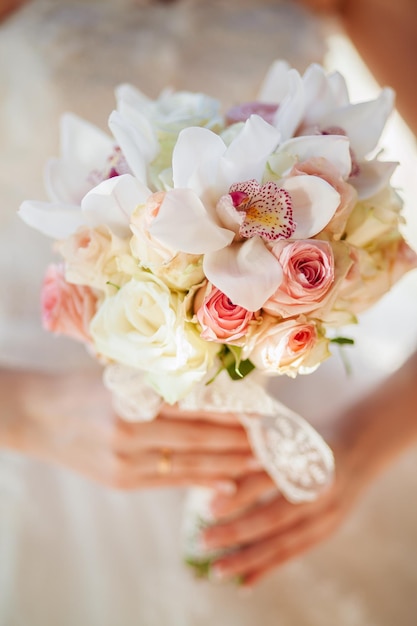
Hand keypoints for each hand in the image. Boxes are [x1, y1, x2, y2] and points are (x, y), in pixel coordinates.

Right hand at [0, 368, 255, 490]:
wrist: (40, 418)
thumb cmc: (84, 389)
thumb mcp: (122, 378)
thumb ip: (163, 388)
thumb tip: (213, 396)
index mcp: (133, 398)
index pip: (195, 409)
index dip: (232, 414)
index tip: (262, 415)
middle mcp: (130, 432)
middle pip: (198, 440)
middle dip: (238, 442)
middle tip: (270, 441)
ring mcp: (124, 462)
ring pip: (189, 464)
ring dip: (227, 464)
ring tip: (257, 461)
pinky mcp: (121, 481)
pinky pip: (169, 482)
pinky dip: (200, 481)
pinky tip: (225, 480)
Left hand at [199, 439, 367, 587]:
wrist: (358, 447)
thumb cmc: (306, 437)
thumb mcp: (286, 432)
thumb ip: (257, 447)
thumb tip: (214, 470)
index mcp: (309, 457)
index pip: (270, 478)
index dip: (241, 493)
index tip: (208, 507)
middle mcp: (321, 488)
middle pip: (276, 515)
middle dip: (238, 532)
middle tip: (204, 542)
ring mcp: (329, 513)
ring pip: (285, 541)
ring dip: (249, 559)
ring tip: (217, 570)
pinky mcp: (328, 530)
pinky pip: (296, 552)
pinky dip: (269, 568)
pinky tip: (244, 582)